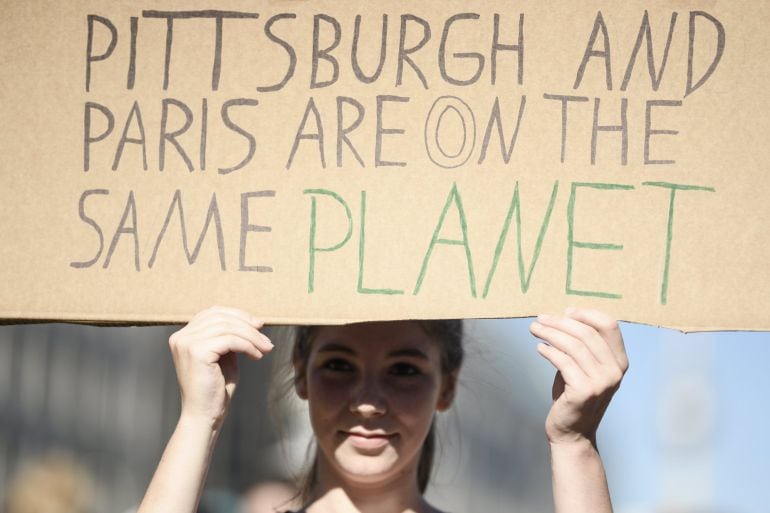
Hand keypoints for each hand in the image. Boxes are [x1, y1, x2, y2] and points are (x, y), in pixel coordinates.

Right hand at [168, 306, 273, 427]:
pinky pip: (230, 340)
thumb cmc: (215, 389)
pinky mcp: (197, 352)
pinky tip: (256, 356)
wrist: (204, 415)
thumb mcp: (223, 356)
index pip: (213, 312)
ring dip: (252, 337)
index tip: (258, 325)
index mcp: (184, 336)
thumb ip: (229, 337)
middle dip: (248, 325)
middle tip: (266, 339)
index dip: (238, 315)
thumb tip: (250, 321)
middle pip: (221, 317)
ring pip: (228, 327)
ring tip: (265, 349)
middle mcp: (181, 337)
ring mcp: (187, 343)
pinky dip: (248, 346)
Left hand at [529, 307, 628, 444]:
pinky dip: (549, 351)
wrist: (572, 432)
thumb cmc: (574, 395)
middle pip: (587, 333)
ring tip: (535, 329)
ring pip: (573, 345)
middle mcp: (615, 371)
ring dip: (550, 333)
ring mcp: (602, 382)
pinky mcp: (585, 391)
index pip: (609, 325)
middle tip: (540, 318)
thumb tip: (564, 315)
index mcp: (619, 361)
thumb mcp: (584, 367)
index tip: (565, 311)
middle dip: (560, 322)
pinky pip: (563, 361)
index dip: (587, 314)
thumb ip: (582, 345)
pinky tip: (539, 348)